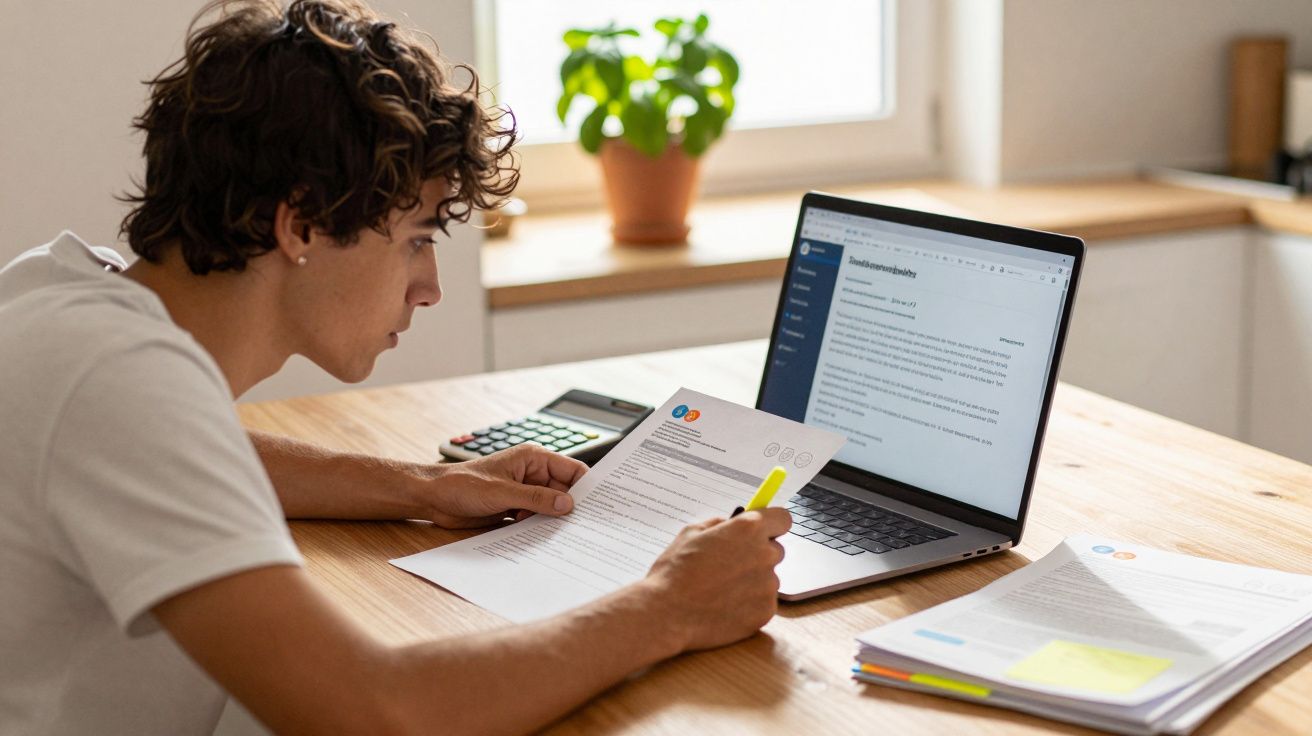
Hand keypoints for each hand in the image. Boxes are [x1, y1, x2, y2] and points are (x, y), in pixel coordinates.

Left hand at [411, 445, 587, 527]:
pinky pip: (535, 519)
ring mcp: (523, 492)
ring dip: (553, 521)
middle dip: (571, 509)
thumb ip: (536, 499)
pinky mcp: (514, 509)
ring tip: (565, 537)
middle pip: (563, 492)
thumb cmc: (462, 484)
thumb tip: (567, 505)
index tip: (600, 505)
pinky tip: (543, 540)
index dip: (587, 486)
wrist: (433, 498)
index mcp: (533, 459)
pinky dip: (539, 529)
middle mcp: (532, 474)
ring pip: (550, 508)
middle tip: (585, 528)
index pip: (571, 470)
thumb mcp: (502, 492)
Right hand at [641, 508, 791, 651]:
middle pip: (776, 549)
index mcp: (748, 529)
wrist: (667, 613)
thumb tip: (730, 525)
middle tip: (731, 565)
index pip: (782, 518)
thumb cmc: (675, 572)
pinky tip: (724, 606)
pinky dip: (749, 604)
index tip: (763, 531)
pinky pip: (764, 602)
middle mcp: (765, 554)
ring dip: (752, 581)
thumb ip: (718, 525)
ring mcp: (768, 585)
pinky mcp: (766, 611)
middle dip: (758, 554)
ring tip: (720, 590)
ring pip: (768, 578)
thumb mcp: (690, 533)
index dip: (772, 524)